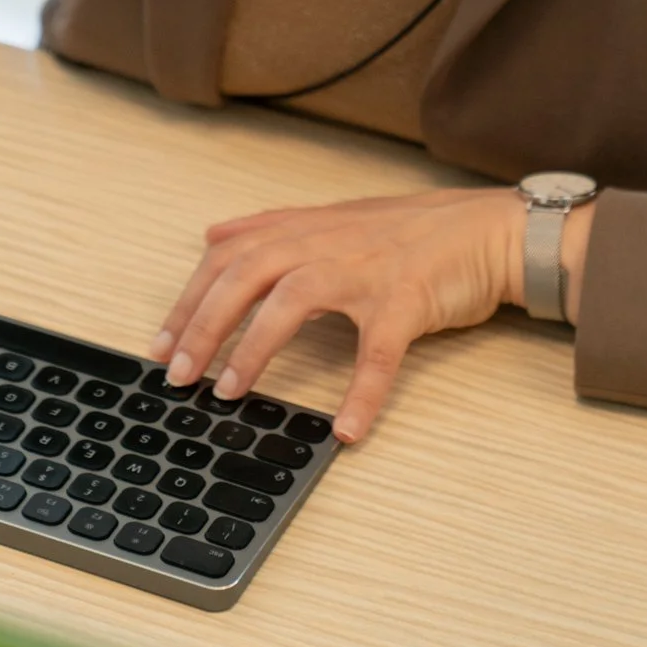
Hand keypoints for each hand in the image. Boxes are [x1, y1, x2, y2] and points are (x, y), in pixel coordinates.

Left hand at [150, 187, 524, 443]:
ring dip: (257, 346)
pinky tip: (346, 429)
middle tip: (180, 374)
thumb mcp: (337, 218)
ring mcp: (368, 269)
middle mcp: (330, 242)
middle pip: (249, 272)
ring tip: (232, 392)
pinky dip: (362, 391)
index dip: (190, 298)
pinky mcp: (408, 300)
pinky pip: (380, 350)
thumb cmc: (413, 232)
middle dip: (205, 323)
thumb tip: (212, 233)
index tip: (160, 344)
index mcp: (309, 229)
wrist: (486, 229)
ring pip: (296, 299)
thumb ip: (275, 226)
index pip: (231, 255)